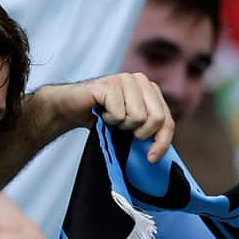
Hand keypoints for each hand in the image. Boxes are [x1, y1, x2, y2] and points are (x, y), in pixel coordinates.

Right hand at [40, 72, 174, 161]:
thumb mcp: (129, 126)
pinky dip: (108, 120)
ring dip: (121, 125)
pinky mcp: (110, 84)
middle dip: (141, 134)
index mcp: (150, 90)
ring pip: (138, 117)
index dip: (162, 143)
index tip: (151, 159)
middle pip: (157, 119)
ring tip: (110, 118)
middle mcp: (141, 80)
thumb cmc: (100, 118)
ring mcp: (126, 79)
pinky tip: (101, 113)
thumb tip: (158, 154)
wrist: (70, 109)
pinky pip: (119, 114)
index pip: (167, 120)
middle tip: (124, 132)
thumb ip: (146, 131)